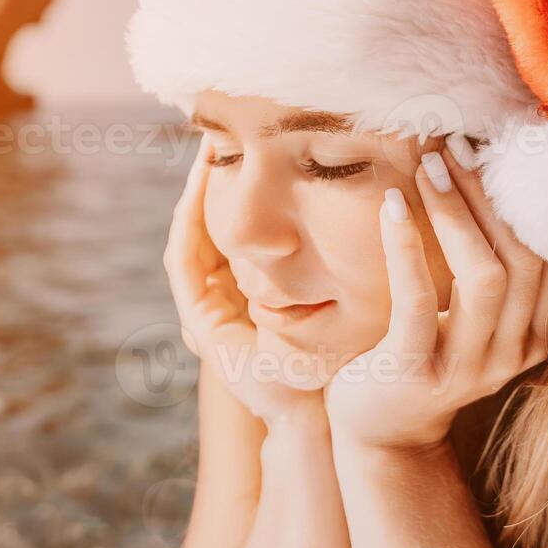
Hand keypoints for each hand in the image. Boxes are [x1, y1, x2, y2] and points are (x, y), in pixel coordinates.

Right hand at [164, 135, 326, 430]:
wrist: (320, 412)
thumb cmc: (338, 358)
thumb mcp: (338, 290)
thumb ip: (336, 253)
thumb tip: (363, 195)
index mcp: (250, 290)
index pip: (234, 227)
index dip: (237, 186)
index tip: (252, 145)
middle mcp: (222, 298)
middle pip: (206, 225)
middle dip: (209, 181)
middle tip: (219, 135)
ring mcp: (204, 310)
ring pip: (190, 236)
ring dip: (195, 194)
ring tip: (208, 152)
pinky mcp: (198, 320)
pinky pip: (184, 261)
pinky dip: (190, 222)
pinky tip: (203, 188)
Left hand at [324, 139, 547, 450]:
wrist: (381, 428)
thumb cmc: (424, 349)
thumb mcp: (470, 313)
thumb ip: (493, 266)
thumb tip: (493, 174)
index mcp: (536, 333)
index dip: (526, 199)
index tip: (498, 149)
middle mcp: (514, 352)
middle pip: (522, 259)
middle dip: (490, 196)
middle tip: (457, 147)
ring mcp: (467, 366)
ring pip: (484, 277)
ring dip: (456, 213)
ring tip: (428, 168)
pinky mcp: (416, 370)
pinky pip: (419, 299)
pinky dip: (407, 246)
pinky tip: (393, 206)